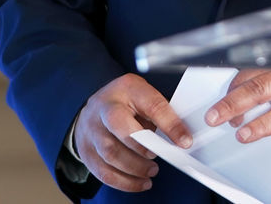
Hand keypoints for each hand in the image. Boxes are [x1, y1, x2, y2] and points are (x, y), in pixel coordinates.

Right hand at [74, 74, 192, 192]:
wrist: (95, 108)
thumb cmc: (126, 103)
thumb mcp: (144, 96)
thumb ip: (160, 114)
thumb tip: (180, 138)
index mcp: (127, 88)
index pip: (151, 105)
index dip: (170, 124)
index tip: (184, 141)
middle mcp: (105, 107)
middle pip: (120, 126)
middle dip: (143, 147)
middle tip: (159, 156)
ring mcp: (92, 129)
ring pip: (110, 153)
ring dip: (135, 168)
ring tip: (151, 171)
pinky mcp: (86, 151)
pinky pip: (103, 172)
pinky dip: (124, 182)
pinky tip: (139, 182)